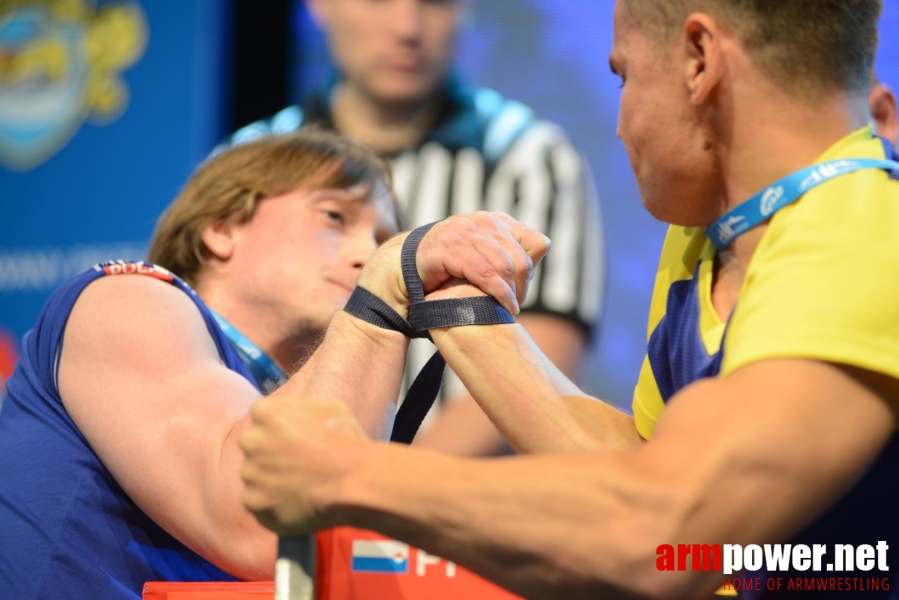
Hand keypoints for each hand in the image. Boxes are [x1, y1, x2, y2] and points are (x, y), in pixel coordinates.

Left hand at [239, 395, 367, 536]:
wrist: (353, 480)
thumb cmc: (346, 441)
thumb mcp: (329, 408)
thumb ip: (303, 411)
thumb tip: (299, 420)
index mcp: (265, 412)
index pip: (263, 418)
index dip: (281, 430)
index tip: (296, 440)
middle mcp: (250, 440)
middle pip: (255, 447)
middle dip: (271, 454)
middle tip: (297, 465)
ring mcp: (249, 473)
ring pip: (256, 476)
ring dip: (272, 481)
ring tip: (301, 487)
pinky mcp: (253, 502)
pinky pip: (259, 502)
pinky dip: (273, 505)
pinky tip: (296, 503)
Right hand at [357, 212, 549, 314]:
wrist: (405, 269)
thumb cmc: (446, 267)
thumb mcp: (482, 255)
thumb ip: (510, 252)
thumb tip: (545, 245)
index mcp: (494, 220)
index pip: (535, 241)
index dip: (532, 268)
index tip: (522, 288)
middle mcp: (483, 221)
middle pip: (522, 258)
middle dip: (523, 285)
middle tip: (516, 303)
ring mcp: (466, 232)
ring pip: (506, 266)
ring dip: (512, 293)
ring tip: (510, 308)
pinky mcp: (452, 248)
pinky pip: (486, 273)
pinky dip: (499, 293)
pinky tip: (504, 306)